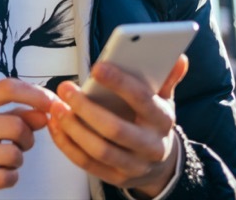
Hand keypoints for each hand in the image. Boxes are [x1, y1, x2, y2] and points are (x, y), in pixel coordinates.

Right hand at [0, 78, 54, 199]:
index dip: (34, 94)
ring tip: (8, 159)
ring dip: (19, 159)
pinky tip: (1, 173)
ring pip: (12, 154)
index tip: (50, 103)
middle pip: (15, 125)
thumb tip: (43, 113)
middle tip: (22, 143)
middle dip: (28, 137)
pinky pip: (3, 177)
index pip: (5, 88)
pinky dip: (10, 177)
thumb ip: (11, 114)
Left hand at [48, 55, 188, 198]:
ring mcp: (134, 165)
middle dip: (87, 108)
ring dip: (73, 128)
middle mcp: (151, 146)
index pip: (142, 100)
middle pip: (116, 129)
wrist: (160, 163)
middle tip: (66, 88)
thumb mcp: (163, 99)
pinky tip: (56, 126)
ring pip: (99, 149)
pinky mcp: (116, 177)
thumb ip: (165, 78)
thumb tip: (179, 58)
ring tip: (57, 107)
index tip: (97, 67)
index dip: (120, 83)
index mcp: (162, 120)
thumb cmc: (152, 121)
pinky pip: (87, 163)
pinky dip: (67, 145)